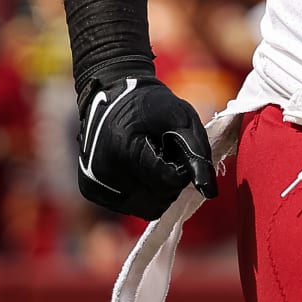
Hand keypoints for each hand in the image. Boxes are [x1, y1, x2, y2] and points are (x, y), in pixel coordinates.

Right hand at [76, 72, 215, 220]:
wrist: (111, 93)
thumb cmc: (150, 103)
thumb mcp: (181, 117)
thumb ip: (197, 152)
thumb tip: (210, 191)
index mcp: (123, 151)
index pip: (167, 183)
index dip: (183, 170)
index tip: (180, 151)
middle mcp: (102, 173)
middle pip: (157, 201)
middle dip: (171, 182)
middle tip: (167, 154)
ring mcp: (94, 184)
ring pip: (145, 208)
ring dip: (157, 190)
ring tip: (153, 160)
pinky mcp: (91, 190)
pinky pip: (129, 205)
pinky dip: (141, 192)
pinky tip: (138, 167)